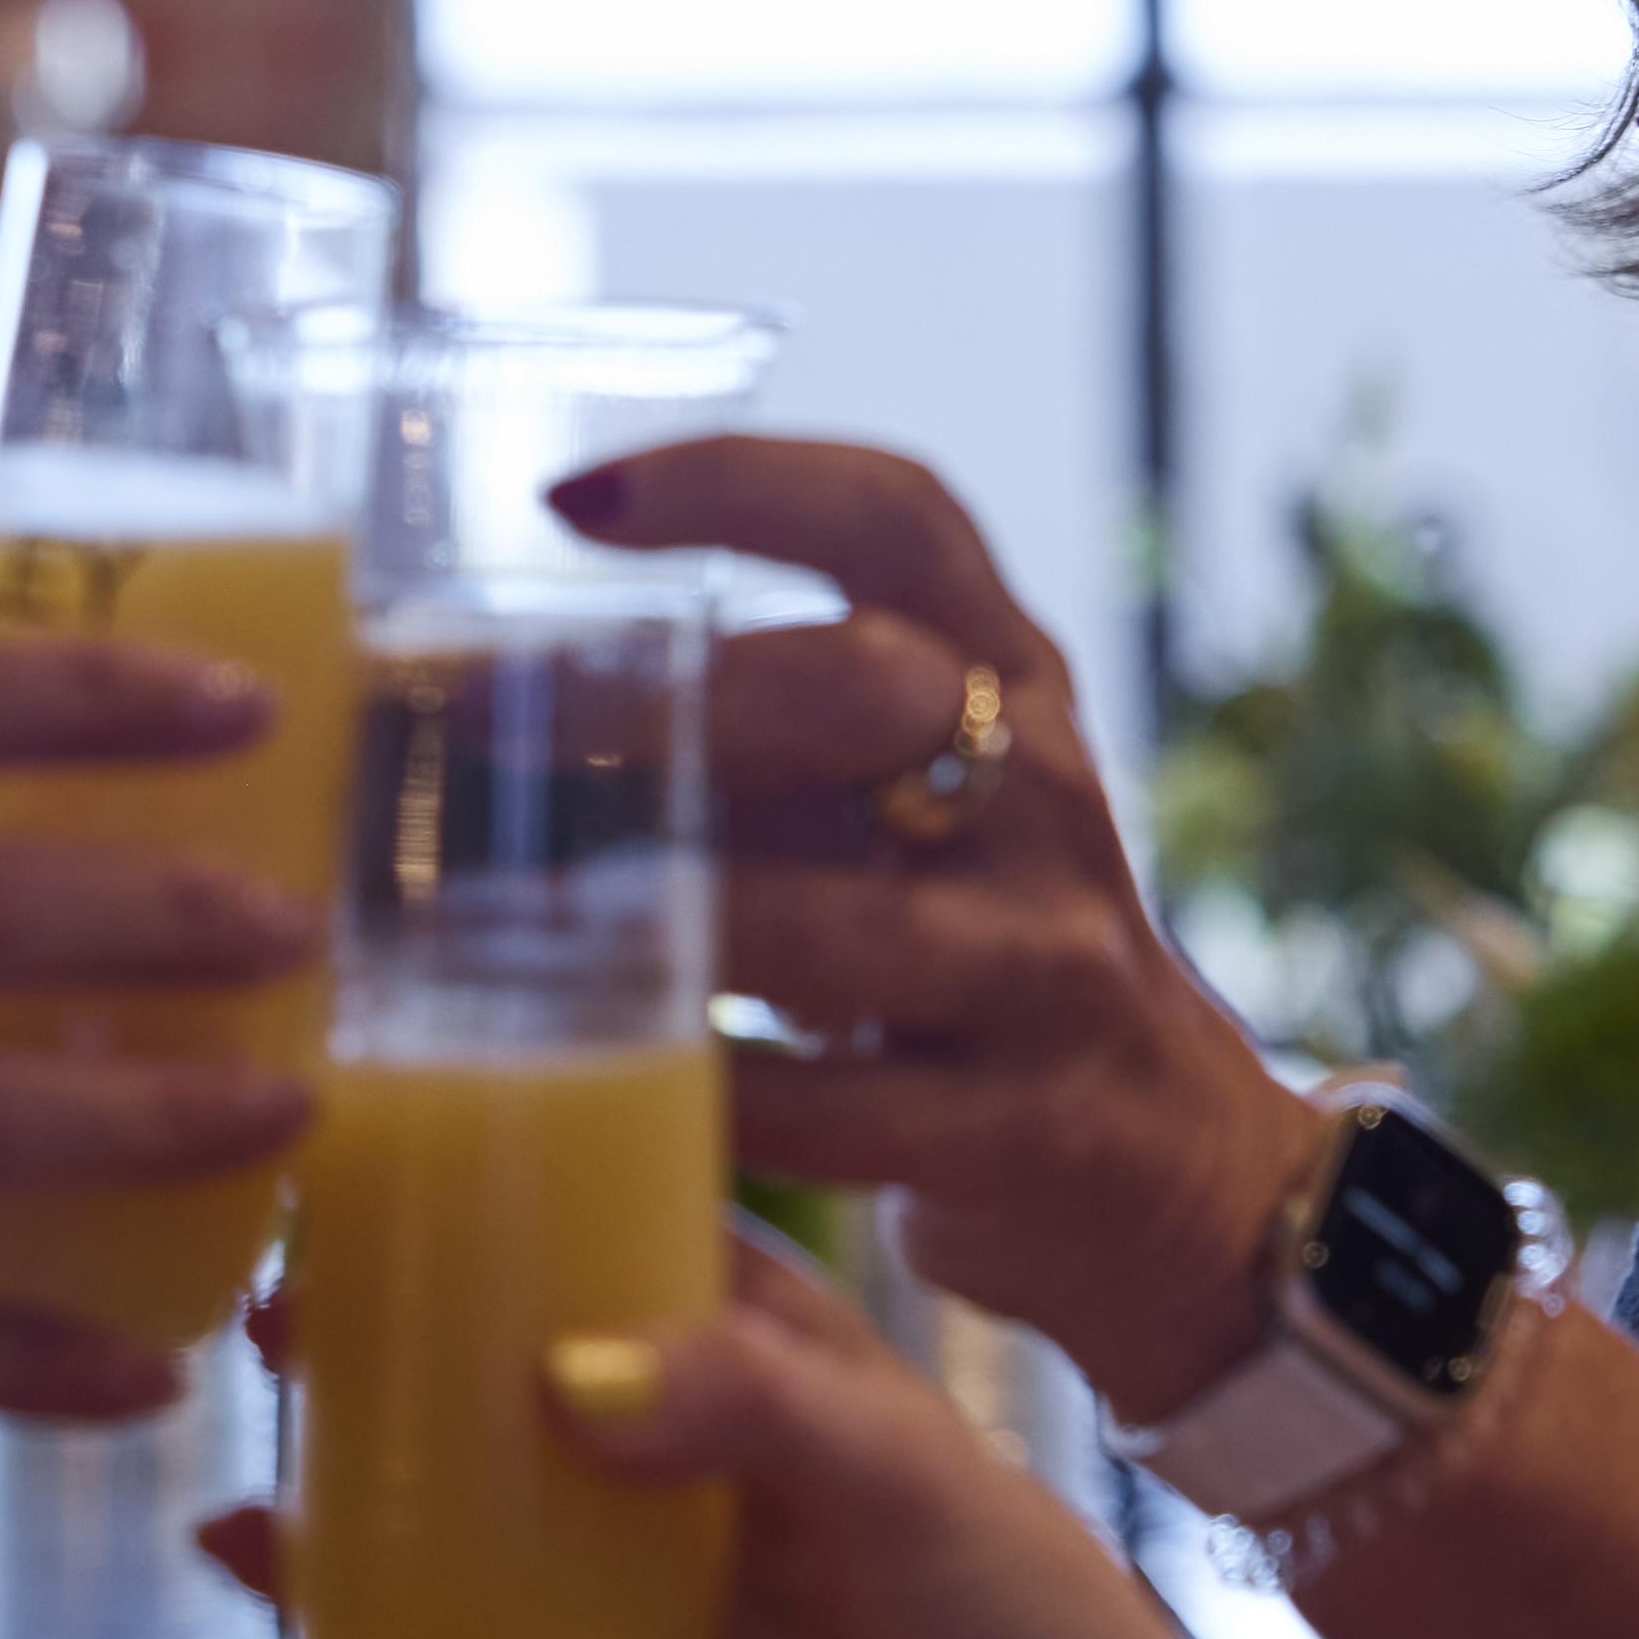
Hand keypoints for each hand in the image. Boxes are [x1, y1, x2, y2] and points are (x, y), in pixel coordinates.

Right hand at [209, 1240, 1267, 1638]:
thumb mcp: (908, 1476)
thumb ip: (748, 1404)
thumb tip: (568, 1372)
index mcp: (775, 1389)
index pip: (622, 1266)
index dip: (502, 1225)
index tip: (382, 1198)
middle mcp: (704, 1499)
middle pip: (508, 1421)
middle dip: (383, 1391)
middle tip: (278, 1357)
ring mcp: (667, 1635)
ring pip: (474, 1586)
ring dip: (355, 1573)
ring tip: (247, 1547)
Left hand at [553, 438, 1331, 1417]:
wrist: (1166, 1158)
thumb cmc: (963, 940)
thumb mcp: (894, 803)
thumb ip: (745, 738)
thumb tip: (473, 702)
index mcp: (1010, 680)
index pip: (899, 521)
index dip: (738, 480)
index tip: (560, 496)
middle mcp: (1043, 795)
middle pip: (862, 688)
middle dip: (653, 697)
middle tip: (472, 723)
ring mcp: (1045, 965)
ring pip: (830, 922)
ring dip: (638, 918)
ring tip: (479, 915)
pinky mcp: (1025, 1129)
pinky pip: (828, 1111)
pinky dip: (688, 1096)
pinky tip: (571, 1079)